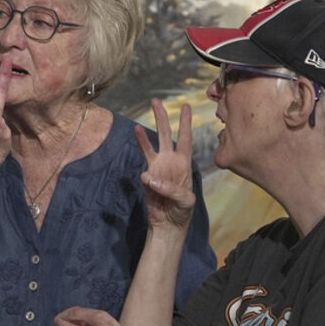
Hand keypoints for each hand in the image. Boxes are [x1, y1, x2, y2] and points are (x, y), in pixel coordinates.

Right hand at [133, 100, 195, 229]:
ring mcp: (158, 168)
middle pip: (166, 135)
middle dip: (162, 118)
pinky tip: (141, 155)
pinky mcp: (147, 177)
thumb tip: (148, 177)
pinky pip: (142, 163)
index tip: (186, 106)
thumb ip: (170, 189)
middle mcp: (171, 161)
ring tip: (138, 124)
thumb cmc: (182, 212)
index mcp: (185, 164)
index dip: (186, 123)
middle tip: (156, 101)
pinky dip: (140, 154)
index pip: (186, 139)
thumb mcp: (185, 201)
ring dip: (144, 134)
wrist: (168, 225)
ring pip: (151, 145)